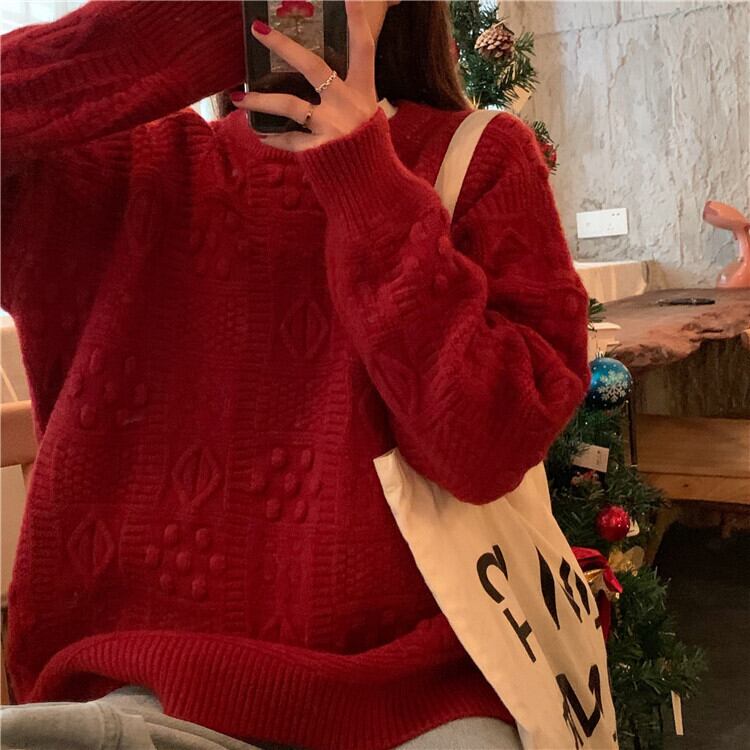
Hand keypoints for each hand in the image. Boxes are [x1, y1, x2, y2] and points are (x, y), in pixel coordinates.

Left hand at [233, 0, 378, 151]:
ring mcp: (331, 127)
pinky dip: (273, 138)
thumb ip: (350, 98)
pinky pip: (288, 139)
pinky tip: (260, 133)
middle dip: (284, 46)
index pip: (363, 49)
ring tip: (239, 97)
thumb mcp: (368, 119)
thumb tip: (327, 81)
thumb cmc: (367, 151)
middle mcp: (347, 105)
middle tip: (260, 30)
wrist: (372, 189)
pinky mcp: (317, 150)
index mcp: (363, 93)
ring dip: (260, 99)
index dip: (356, 21)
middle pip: (313, 67)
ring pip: (289, 104)